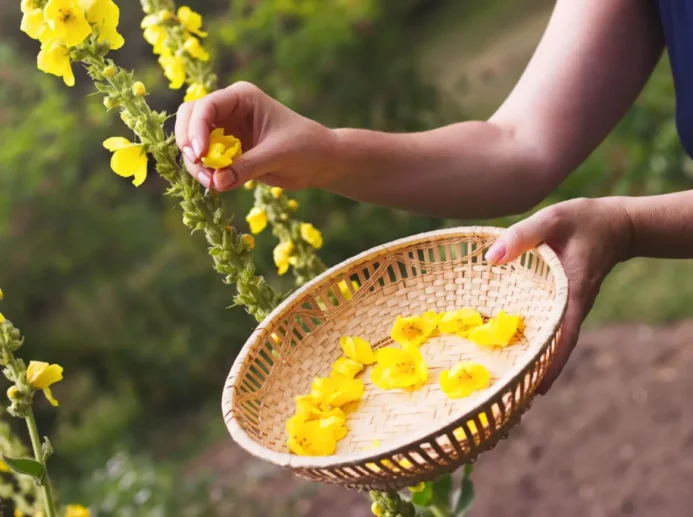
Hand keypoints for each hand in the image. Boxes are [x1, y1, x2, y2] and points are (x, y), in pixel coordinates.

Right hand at [175, 82, 337, 190]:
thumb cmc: (305, 147)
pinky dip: (204, 172)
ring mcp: (225, 129)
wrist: (320, 161)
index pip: (206, 107)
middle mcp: (228, 109)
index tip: (200, 156)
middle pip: (189, 119)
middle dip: (189, 144)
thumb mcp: (277, 155)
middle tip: (201, 169)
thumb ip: (247, 167)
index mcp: (241, 97)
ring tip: (212, 183)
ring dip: (195, 163)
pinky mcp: (227, 151)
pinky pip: (205, 160)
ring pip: (192, 141)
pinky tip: (216, 184)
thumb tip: (217, 182)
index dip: (196, 130)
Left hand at [485, 197, 632, 393]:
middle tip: (511, 397)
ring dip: (535, 358)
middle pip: (557, 345)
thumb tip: (490, 258)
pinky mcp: (563, 301)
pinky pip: (550, 325)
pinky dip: (535, 339)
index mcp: (573, 291)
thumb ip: (523, 235)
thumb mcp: (552, 219)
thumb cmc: (583, 220)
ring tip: (507, 382)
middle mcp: (573, 305)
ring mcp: (569, 305)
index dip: (553, 362)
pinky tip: (514, 349)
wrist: (613, 223)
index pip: (565, 334)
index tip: (539, 388)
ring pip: (554, 339)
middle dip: (538, 370)